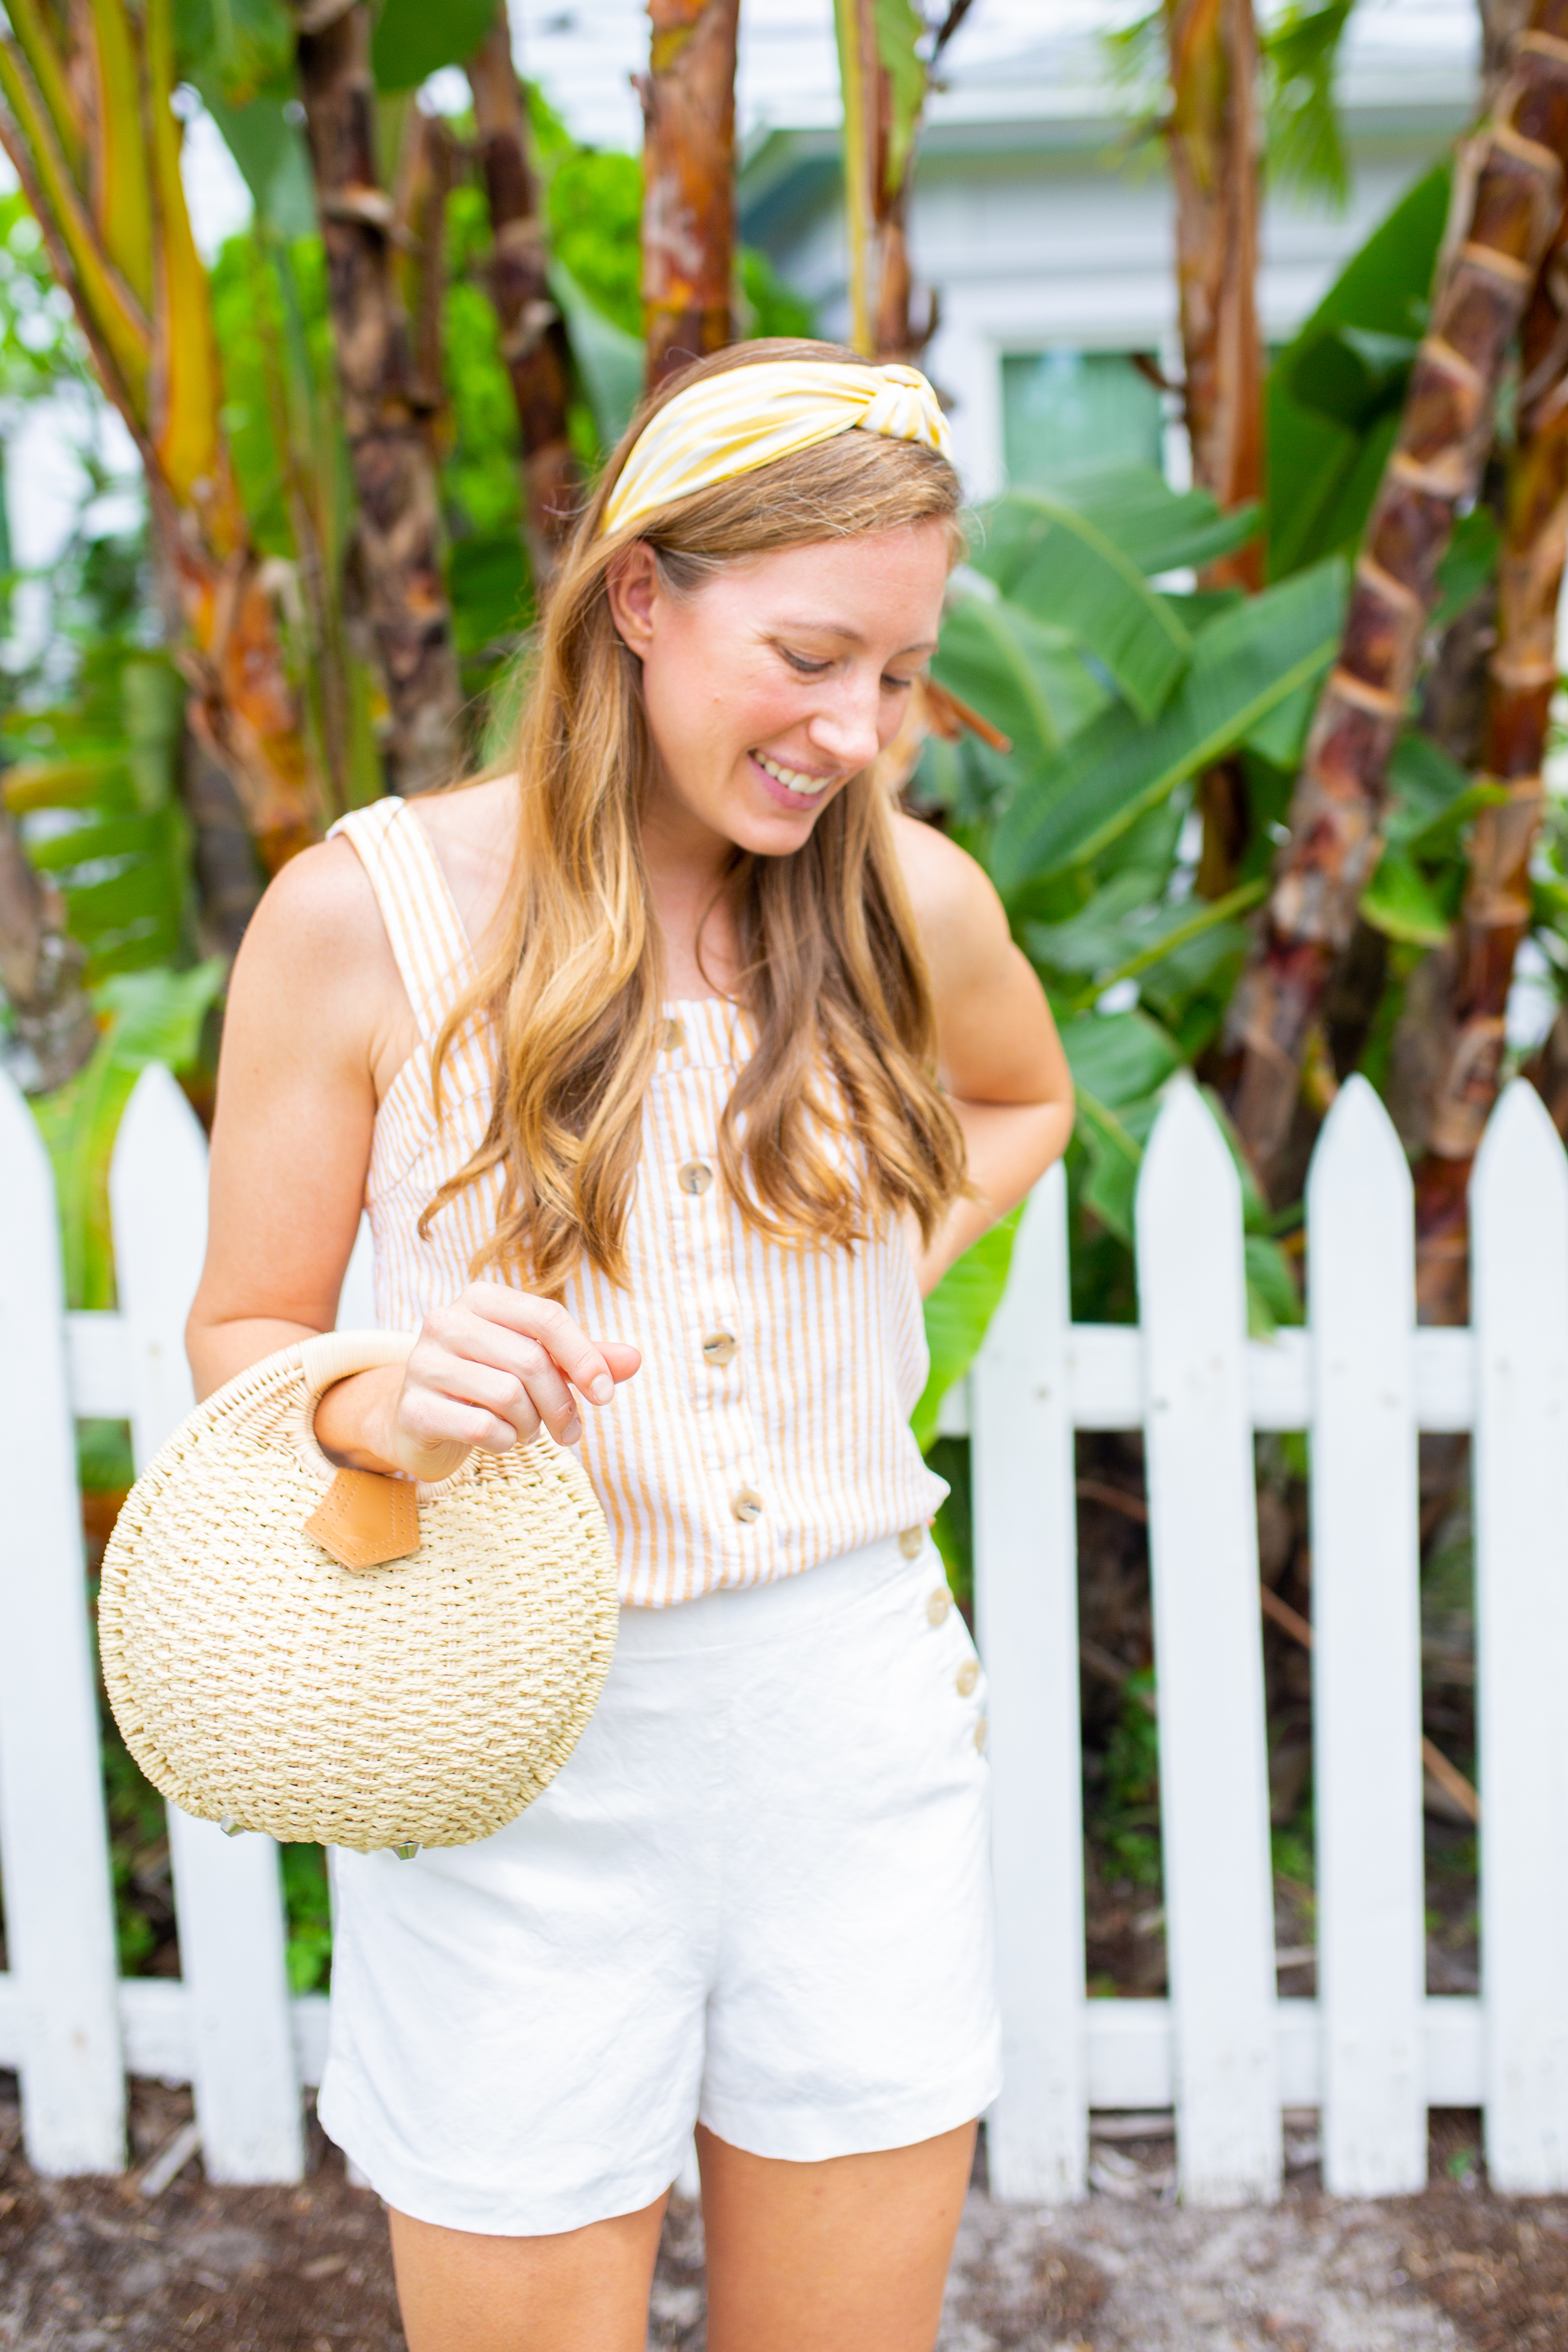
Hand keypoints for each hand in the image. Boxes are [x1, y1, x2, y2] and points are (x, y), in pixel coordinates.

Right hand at [355, 1283, 639, 1481]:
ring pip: (508, 1395)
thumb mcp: (537, 1364)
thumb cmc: (487, 1384)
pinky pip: (482, 1428)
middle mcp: (446, 1321)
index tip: (605, 1395)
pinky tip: (497, 1439)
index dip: (584, 1357)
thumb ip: (583, 1359)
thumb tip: (635, 1359)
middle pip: (530, 1360)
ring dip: (531, 1424)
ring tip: (525, 1429)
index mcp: (481, 1298)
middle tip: (569, 1430)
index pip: (546, 1317)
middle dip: (561, 1403)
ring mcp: (423, 1363)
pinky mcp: (414, 1409)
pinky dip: (503, 1441)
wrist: (419, 1421)